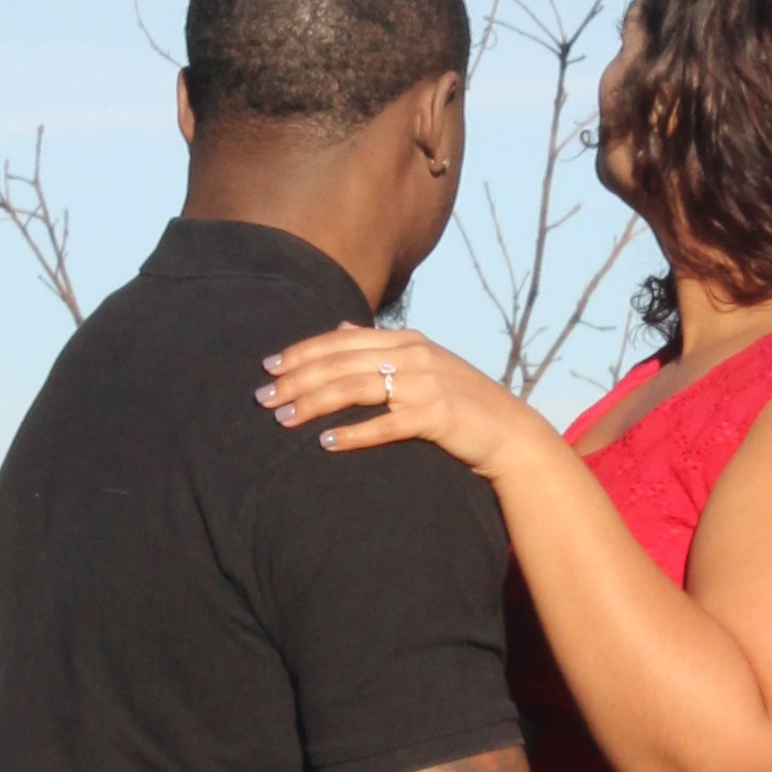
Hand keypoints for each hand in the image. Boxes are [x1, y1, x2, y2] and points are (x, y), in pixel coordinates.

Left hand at [257, 325, 557, 481]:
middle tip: (263, 399)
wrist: (508, 431)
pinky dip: (354, 433)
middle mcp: (414, 355)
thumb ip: (382, 346)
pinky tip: (327, 443)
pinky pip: (386, 424)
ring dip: (314, 404)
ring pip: (356, 388)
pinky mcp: (436, 416)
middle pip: (342, 363)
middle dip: (297, 379)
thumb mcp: (423, 363)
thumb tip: (342, 328)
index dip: (302, 352)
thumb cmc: (460, 401)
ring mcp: (426, 384)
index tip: (269, 367)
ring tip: (283, 421)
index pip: (341, 341)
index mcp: (407, 340)